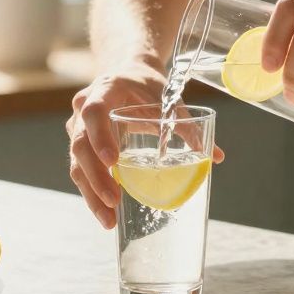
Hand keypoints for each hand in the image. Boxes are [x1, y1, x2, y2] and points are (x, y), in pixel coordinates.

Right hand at [67, 59, 226, 227]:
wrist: (127, 73)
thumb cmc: (146, 86)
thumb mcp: (167, 98)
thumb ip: (187, 125)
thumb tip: (216, 156)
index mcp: (104, 90)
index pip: (94, 113)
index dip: (100, 137)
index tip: (113, 161)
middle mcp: (83, 109)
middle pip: (80, 145)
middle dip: (96, 177)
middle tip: (114, 200)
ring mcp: (78, 127)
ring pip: (77, 163)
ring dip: (92, 193)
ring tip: (108, 220)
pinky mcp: (81, 144)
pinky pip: (81, 170)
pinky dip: (92, 192)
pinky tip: (105, 212)